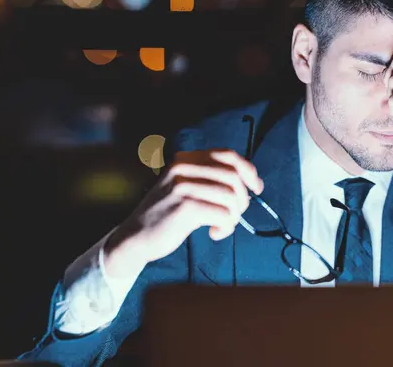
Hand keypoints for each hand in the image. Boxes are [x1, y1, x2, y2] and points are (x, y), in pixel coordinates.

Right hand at [105, 149, 263, 272]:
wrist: (135, 237)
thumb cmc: (168, 215)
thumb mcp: (185, 187)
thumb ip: (211, 179)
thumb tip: (251, 183)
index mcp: (185, 159)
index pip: (227, 155)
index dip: (248, 170)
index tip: (257, 188)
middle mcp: (182, 168)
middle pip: (233, 177)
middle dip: (242, 199)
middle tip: (234, 215)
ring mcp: (182, 186)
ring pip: (231, 197)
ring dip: (234, 216)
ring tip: (223, 225)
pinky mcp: (185, 208)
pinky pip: (223, 214)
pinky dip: (226, 227)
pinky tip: (215, 233)